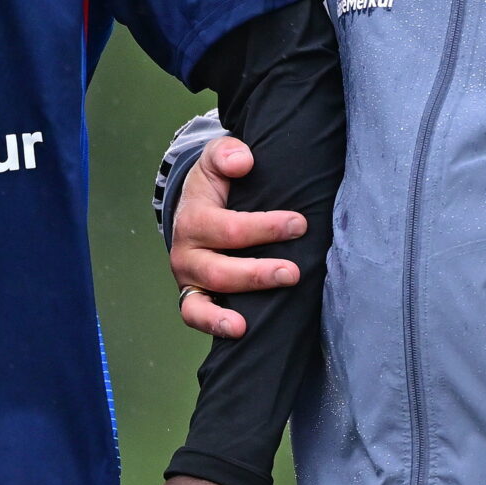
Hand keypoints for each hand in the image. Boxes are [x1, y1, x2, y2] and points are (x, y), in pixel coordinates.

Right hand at [170, 136, 306, 337]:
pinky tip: (240, 330)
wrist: (194, 207)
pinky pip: (195, 316)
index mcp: (194, 218)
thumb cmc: (215, 185)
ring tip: (257, 314)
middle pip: (220, 269)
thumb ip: (227, 153)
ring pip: (206, 297)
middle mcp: (187, 252)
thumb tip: (242, 161)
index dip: (265, 228)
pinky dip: (213, 325)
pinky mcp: (192, 297)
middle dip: (258, 272)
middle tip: (293, 271)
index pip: (230, 228)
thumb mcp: (216, 160)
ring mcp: (189, 278)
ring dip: (236, 305)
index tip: (299, 224)